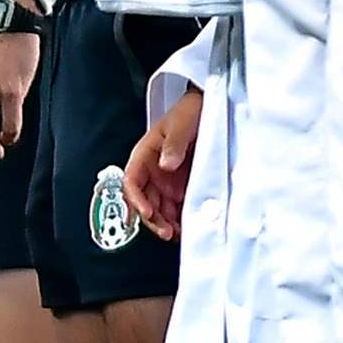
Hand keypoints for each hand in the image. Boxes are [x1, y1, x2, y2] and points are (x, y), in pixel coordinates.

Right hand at [119, 88, 199, 236]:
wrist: (211, 107)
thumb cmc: (190, 110)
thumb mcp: (181, 122)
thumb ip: (173, 143)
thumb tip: (166, 165)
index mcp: (145, 154)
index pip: (132, 181)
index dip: (136, 199)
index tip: (148, 212)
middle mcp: (154, 170)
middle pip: (144, 200)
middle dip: (153, 218)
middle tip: (166, 231)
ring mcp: (168, 180)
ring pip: (159, 208)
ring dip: (165, 223)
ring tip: (177, 234)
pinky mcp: (183, 186)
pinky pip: (177, 207)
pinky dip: (179, 220)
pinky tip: (186, 228)